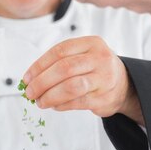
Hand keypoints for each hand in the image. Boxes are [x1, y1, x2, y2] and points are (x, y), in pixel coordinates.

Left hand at [23, 36, 143, 124]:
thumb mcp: (82, 56)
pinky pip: (77, 102)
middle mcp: (100, 58)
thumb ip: (59, 63)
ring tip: (40, 102)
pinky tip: (54, 106)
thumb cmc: (94, 69)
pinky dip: (61, 105)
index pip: (59, 51)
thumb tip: (30, 80)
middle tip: (30, 93)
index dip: (39, 66)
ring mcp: (104, 78)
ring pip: (71, 87)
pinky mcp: (104, 98)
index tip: (26, 78)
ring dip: (50, 96)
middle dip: (41, 82)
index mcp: (91, 43)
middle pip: (64, 69)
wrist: (124, 85)